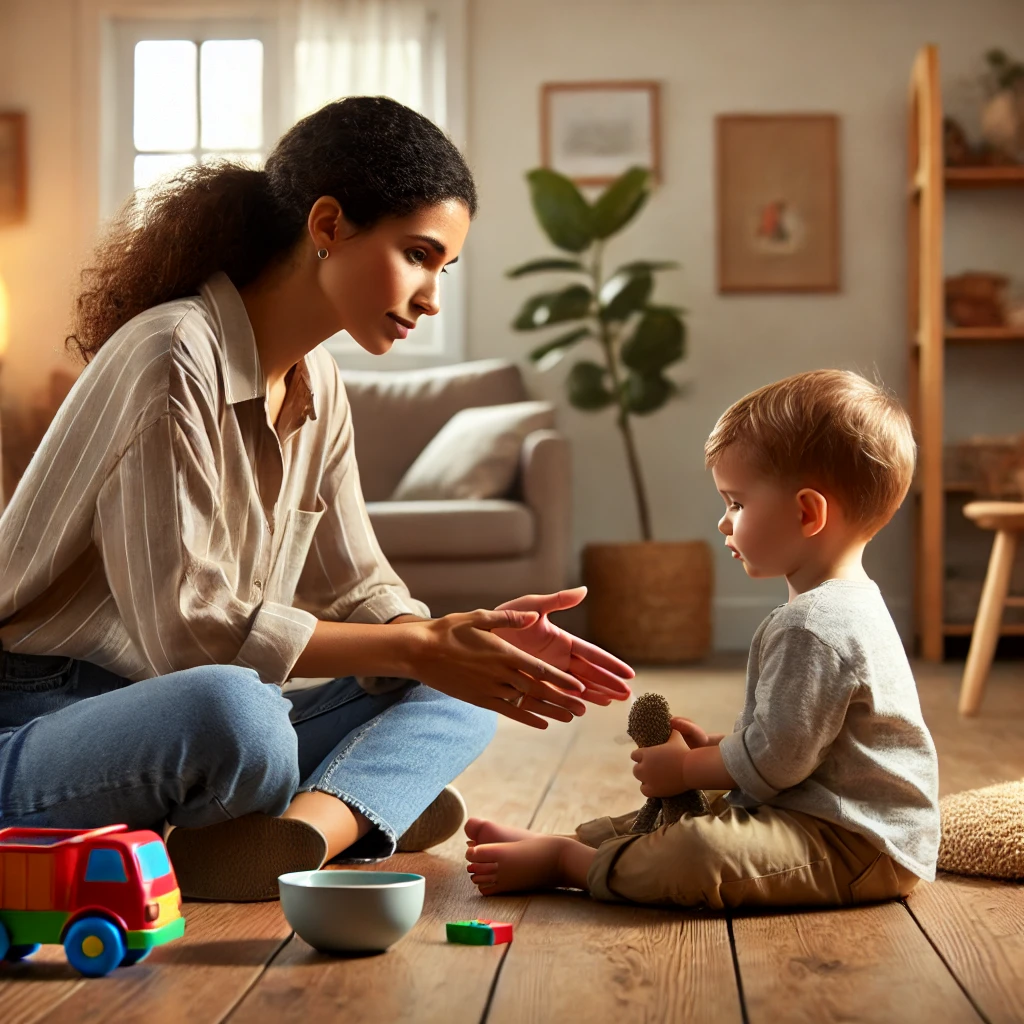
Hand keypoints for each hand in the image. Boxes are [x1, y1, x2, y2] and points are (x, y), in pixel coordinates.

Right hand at [402, 608, 588, 729]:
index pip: (540, 669)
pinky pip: (508, 712)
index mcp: (504, 652)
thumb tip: (534, 617)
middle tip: (584, 708)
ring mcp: (490, 689)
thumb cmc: (450, 630)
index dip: (561, 679)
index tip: (580, 687)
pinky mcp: (480, 699)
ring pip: (526, 703)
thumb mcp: (481, 617)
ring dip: (550, 711)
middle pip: (538, 690)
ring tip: (571, 717)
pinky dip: (527, 718)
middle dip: (563, 699)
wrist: (421, 651)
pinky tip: (542, 724)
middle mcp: (500, 674)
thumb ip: (510, 618)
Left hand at [492, 587, 633, 704]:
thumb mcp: (532, 606)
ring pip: (574, 687)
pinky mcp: (531, 684)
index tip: (628, 673)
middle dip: (608, 684)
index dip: (610, 664)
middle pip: (588, 674)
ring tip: (610, 704)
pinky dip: (567, 703)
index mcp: (561, 640)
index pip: (591, 654)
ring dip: (593, 695)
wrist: (478, 636)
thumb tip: (584, 590)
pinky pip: (552, 696)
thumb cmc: (505, 617)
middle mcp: (557, 659)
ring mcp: (546, 673)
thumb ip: (557, 601)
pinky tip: (581, 711)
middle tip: (627, 694)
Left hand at [630, 729, 690, 797]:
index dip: (640, 756)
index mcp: (645, 753)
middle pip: (636, 768)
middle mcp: (643, 766)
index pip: (634, 755)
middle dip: (643, 768)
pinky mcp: (653, 790)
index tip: (647, 757)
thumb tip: (670, 723)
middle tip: (652, 768)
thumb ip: (670, 731)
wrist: (690, 769)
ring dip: (645, 778)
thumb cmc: (683, 751)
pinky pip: (644, 790)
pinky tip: (655, 786)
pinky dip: (648, 788)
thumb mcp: (675, 737)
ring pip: (639, 779)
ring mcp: (647, 779)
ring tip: (654, 777)